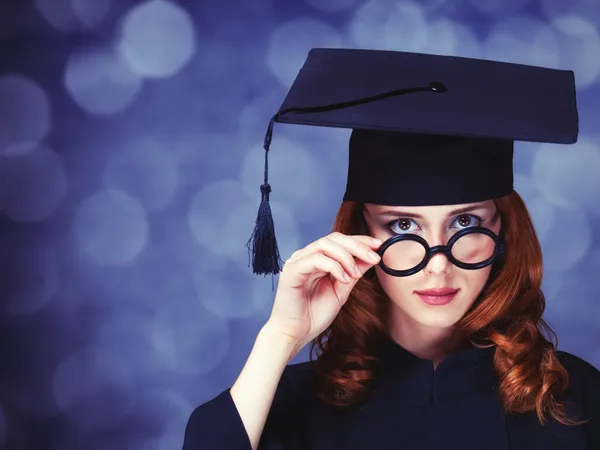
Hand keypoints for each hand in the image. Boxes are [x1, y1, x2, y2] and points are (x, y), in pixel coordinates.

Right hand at [264, 232, 381, 351]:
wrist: (294, 334)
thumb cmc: (313, 314)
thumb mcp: (341, 290)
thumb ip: (353, 273)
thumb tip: (371, 258)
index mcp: (317, 259)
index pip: (340, 241)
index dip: (360, 241)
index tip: (379, 246)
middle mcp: (306, 256)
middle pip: (334, 238)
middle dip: (358, 246)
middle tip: (374, 257)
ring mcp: (298, 261)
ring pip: (325, 244)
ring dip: (346, 257)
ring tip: (355, 275)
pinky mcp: (292, 270)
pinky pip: (316, 259)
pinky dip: (334, 266)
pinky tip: (344, 279)